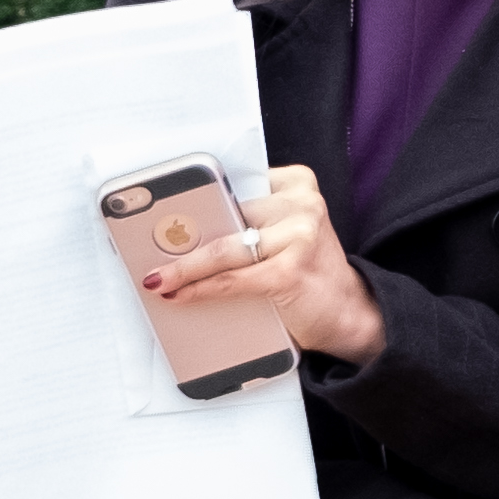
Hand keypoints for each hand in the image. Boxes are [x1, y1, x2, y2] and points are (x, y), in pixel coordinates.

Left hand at [141, 160, 384, 361]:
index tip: (157, 201)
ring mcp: (299, 236)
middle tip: (148, 247)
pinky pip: (231, 279)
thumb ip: (248, 222)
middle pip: (226, 213)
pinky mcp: (291, 271)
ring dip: (184, 267)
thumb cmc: (308, 273)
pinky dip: (200, 288)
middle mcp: (302, 204)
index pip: (234, 182)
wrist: (351, 315)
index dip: (195, 193)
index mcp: (296, 184)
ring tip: (158, 278)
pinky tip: (178, 294)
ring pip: (223, 248)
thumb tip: (181, 231)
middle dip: (185, 234)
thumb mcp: (283, 235)